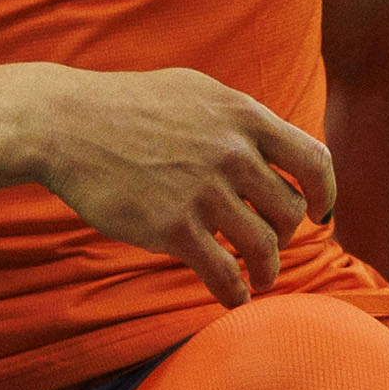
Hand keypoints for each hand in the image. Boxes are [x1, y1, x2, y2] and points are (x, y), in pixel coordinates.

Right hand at [17, 68, 334, 304]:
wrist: (65, 125)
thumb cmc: (125, 106)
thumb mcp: (193, 90)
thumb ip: (235, 118)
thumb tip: (271, 142)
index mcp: (242, 115)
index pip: (314, 159)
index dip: (323, 193)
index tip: (317, 213)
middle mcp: (232, 153)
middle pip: (289, 210)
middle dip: (286, 235)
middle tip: (271, 246)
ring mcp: (204, 192)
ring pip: (263, 246)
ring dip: (266, 270)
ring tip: (259, 279)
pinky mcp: (174, 229)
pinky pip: (223, 273)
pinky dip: (234, 292)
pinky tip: (231, 298)